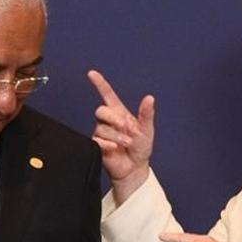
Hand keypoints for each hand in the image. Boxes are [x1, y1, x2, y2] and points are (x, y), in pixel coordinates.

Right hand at [88, 69, 155, 203]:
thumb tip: (149, 98)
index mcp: (120, 113)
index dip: (100, 84)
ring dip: (117, 136)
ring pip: (102, 127)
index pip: (107, 95)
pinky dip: (107, 143)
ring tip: (127, 144)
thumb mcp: (147, 130)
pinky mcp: (97, 145)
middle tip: (126, 127)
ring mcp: (102, 133)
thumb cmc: (141, 148)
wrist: (134, 168)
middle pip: (101, 110)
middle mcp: (109, 121)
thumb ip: (146, 114)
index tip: (92, 73)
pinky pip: (97, 140)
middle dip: (113, 118)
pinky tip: (114, 148)